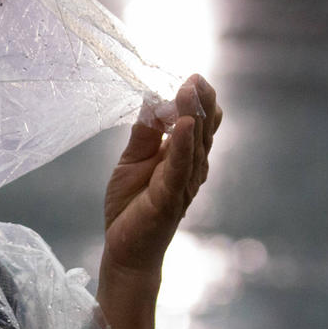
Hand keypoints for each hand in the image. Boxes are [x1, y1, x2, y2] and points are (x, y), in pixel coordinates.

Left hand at [102, 74, 222, 276]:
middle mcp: (190, 170)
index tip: (193, 78)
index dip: (197, 101)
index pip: (197, 124)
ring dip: (192, 116)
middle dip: (200, 102)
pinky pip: (179, 169)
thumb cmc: (131, 208)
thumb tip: (151, 100)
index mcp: (182, 158)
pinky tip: (183, 126)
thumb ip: (144, 134)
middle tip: (196, 78)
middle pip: (202, 131)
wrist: (125, 250)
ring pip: (193, 146)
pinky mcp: (169, 199)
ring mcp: (183, 185)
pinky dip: (181, 146)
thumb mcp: (132, 161)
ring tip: (189, 90)